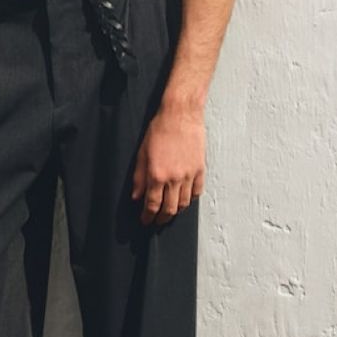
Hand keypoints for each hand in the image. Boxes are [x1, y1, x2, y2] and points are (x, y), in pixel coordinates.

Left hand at [130, 107, 205, 224]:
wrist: (181, 115)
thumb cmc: (159, 130)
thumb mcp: (142, 153)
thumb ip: (139, 177)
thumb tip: (136, 196)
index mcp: (157, 175)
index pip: (152, 205)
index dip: (148, 216)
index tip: (145, 220)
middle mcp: (174, 178)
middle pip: (169, 209)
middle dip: (161, 218)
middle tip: (157, 221)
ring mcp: (189, 175)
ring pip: (184, 203)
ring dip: (176, 211)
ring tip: (169, 211)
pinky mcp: (200, 170)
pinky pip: (197, 192)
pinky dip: (190, 199)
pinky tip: (184, 199)